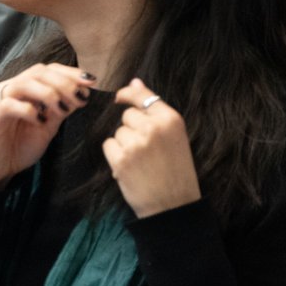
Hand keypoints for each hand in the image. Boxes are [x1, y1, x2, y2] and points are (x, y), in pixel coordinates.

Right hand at [0, 64, 96, 190]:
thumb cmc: (20, 146)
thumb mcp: (48, 126)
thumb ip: (60, 109)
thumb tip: (82, 93)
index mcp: (26, 89)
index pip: (48, 70)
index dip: (70, 72)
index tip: (91, 82)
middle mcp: (12, 89)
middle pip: (38, 72)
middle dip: (64, 82)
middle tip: (79, 99)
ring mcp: (0, 100)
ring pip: (24, 83)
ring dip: (49, 93)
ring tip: (63, 109)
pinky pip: (10, 105)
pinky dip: (29, 110)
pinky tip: (40, 121)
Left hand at [103, 79, 200, 218]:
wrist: (174, 206)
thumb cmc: (176, 171)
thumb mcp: (175, 137)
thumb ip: (155, 110)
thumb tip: (135, 80)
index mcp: (172, 120)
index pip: (142, 95)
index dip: (128, 94)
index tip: (119, 97)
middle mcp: (154, 127)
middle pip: (127, 115)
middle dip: (131, 129)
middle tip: (146, 150)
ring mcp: (137, 142)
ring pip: (117, 132)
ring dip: (123, 145)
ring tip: (141, 162)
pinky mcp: (122, 158)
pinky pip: (108, 145)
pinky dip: (115, 156)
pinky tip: (130, 168)